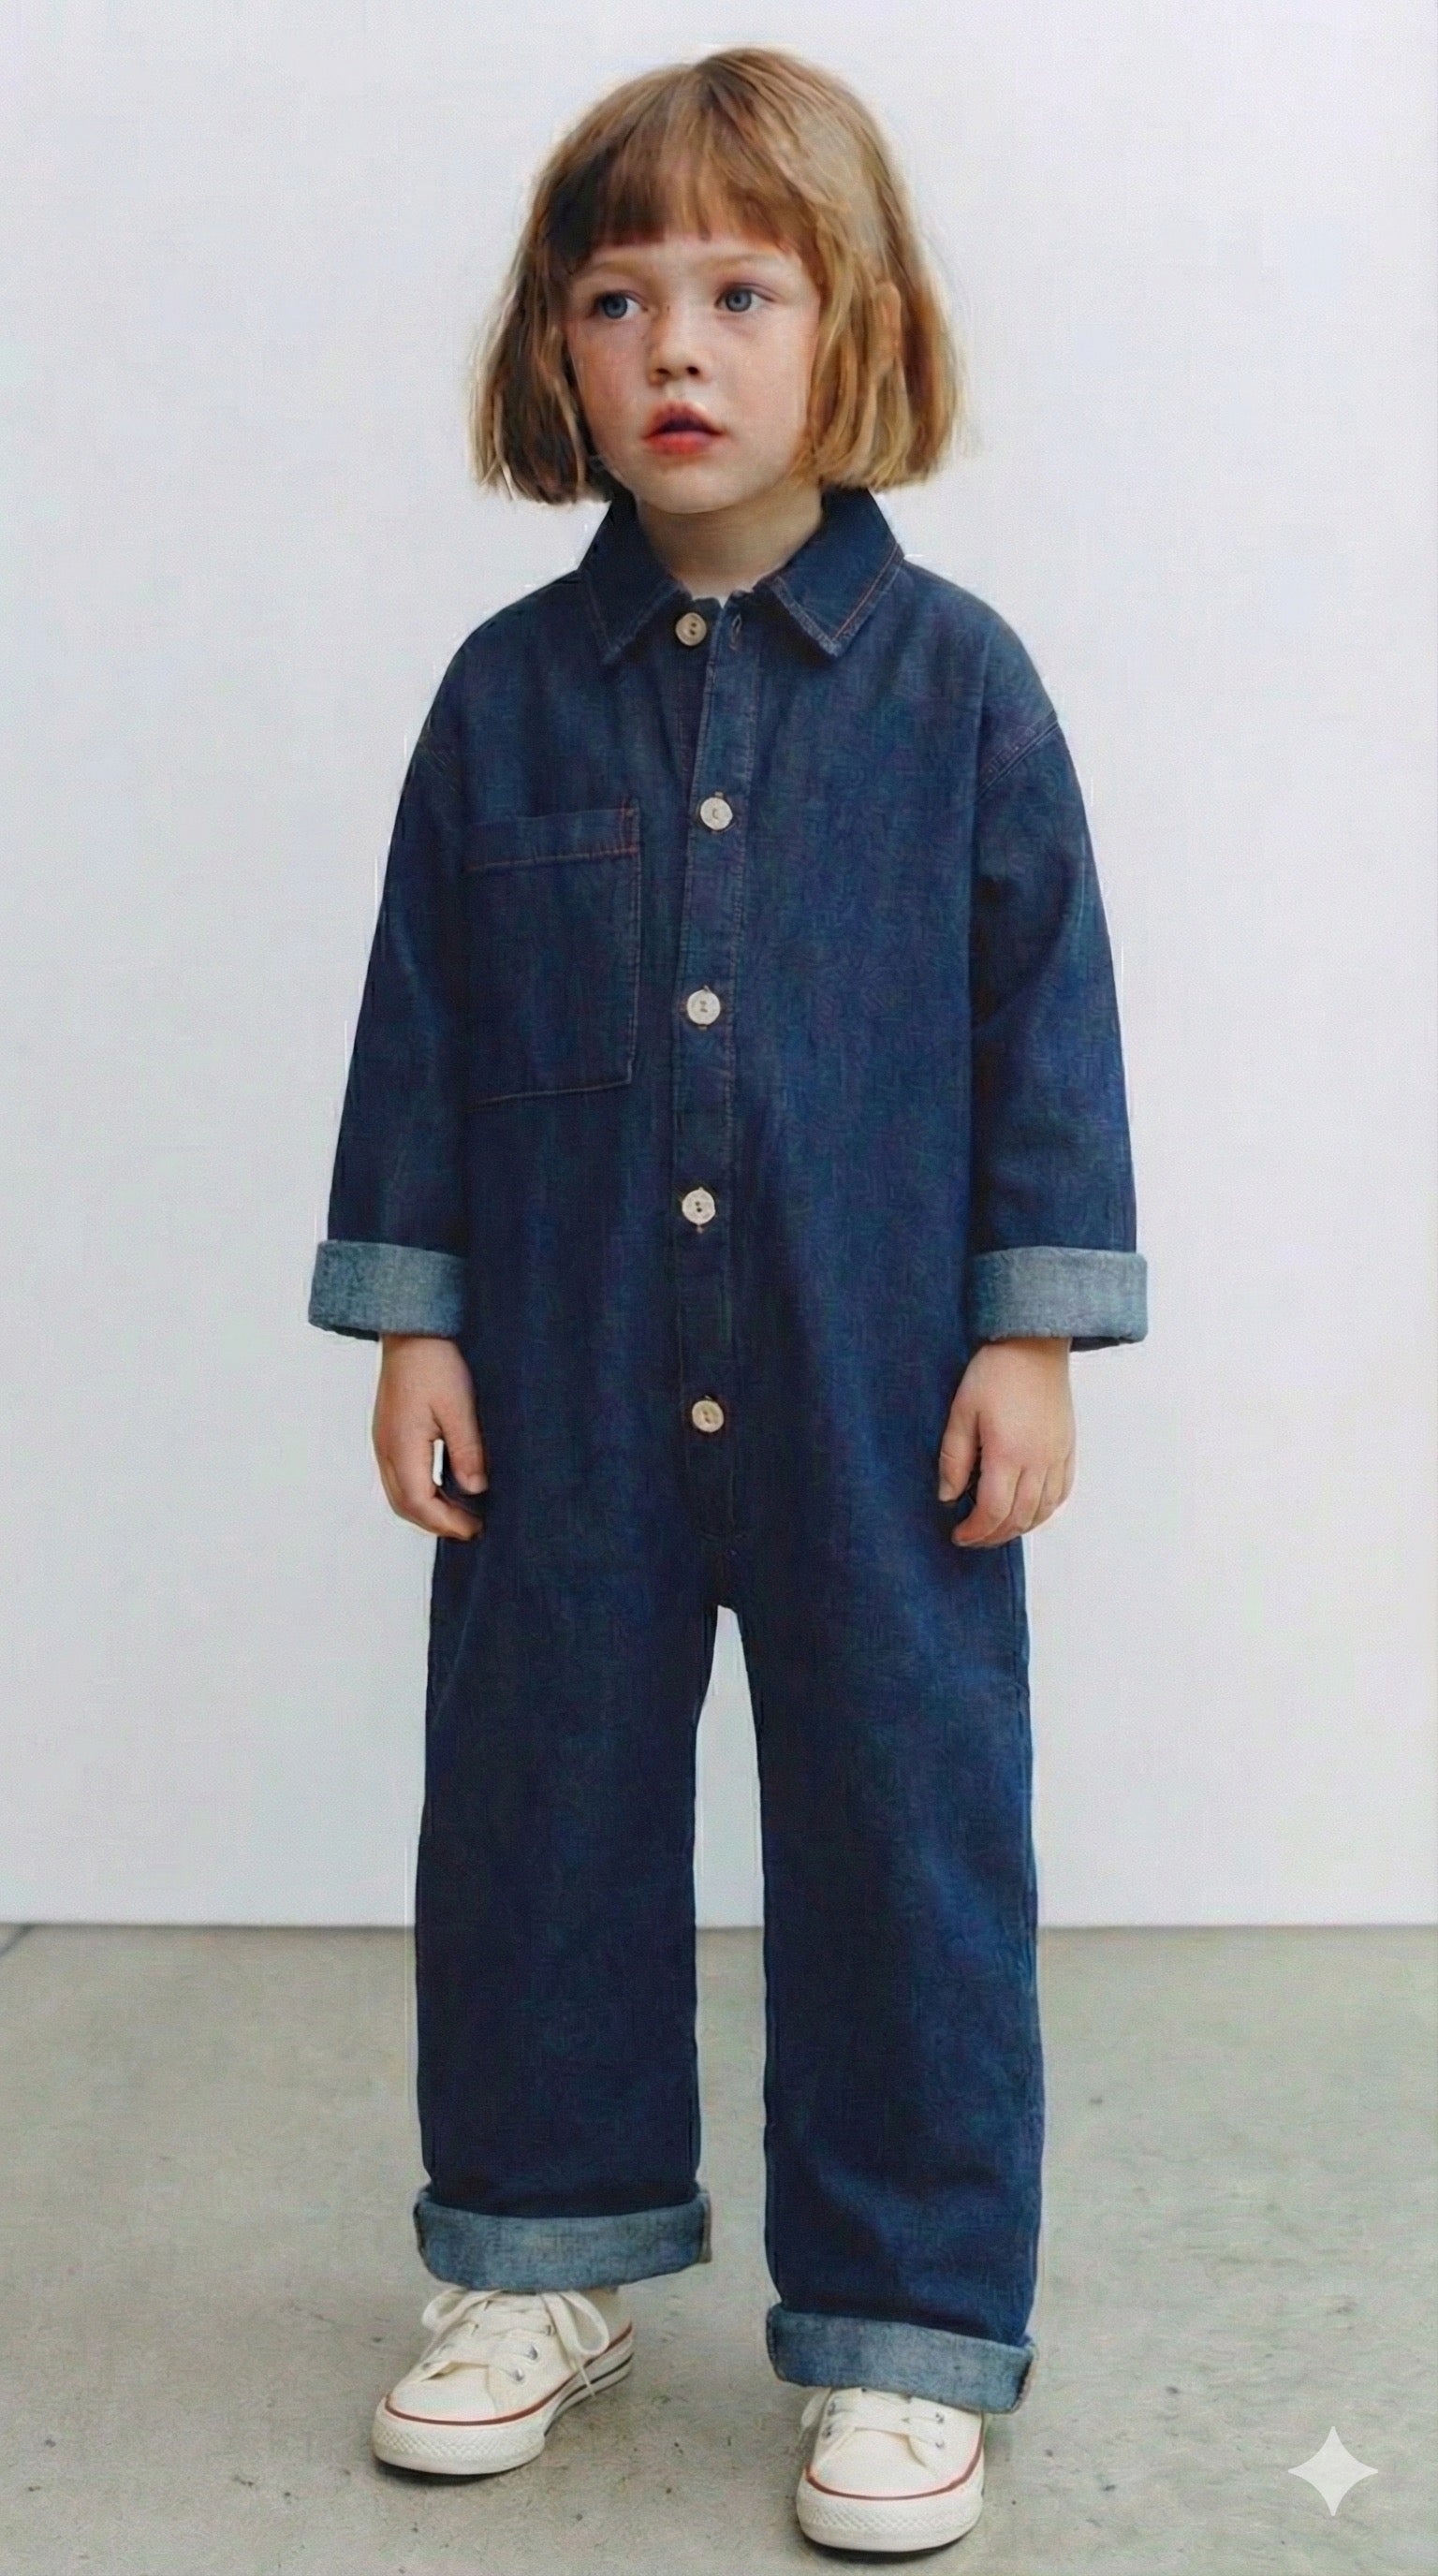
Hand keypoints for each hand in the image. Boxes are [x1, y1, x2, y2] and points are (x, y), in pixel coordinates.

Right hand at [373, 1335, 487, 1539]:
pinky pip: (399, 1478)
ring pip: (400, 1494)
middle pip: (405, 1505)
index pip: (419, 1503)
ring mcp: (384, 1443)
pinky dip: (422, 1493)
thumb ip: (467, 1451)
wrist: (410, 1333)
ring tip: (462, 1515)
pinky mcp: (389, 1435)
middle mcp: (385, 1450)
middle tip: (472, 1529)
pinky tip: (446, 1489)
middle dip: (437, 1524)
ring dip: (429, 1511)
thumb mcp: (459, 1407)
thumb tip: (476, 1490)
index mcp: (401, 1446)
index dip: (447, 1523)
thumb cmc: (435, 1363)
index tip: (476, 1529)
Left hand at [937, 1337, 1074, 1546]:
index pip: (993, 1512)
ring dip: (1019, 1527)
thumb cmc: (995, 1373)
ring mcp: (1057, 1456)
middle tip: (973, 1537)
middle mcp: (1038, 1462)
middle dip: (993, 1535)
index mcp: (1008, 1454)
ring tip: (996, 1528)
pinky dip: (1045, 1511)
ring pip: (1043, 1511)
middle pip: (1019, 1518)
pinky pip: (1062, 1493)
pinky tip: (1029, 1511)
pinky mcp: (1068, 1448)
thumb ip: (953, 1459)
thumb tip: (948, 1497)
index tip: (958, 1535)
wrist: (1034, 1345)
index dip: (975, 1531)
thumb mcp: (962, 1412)